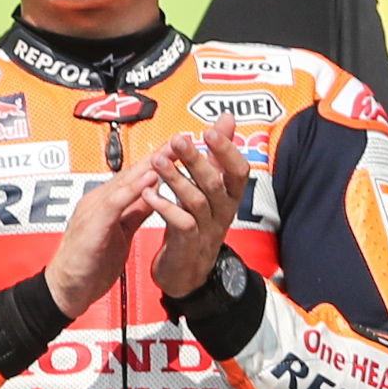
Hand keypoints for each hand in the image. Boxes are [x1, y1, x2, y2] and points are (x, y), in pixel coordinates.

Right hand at [40, 122, 251, 316]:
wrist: (66, 288)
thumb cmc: (90, 263)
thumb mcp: (119, 233)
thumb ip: (134, 211)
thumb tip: (154, 193)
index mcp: (107, 203)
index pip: (137, 178)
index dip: (160, 161)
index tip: (183, 147)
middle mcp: (100, 200)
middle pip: (133, 173)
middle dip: (160, 154)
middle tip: (183, 137)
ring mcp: (94, 210)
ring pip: (125, 182)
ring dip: (150, 164)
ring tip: (172, 150)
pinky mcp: (92, 225)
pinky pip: (115, 204)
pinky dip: (134, 189)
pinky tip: (150, 179)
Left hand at [146, 120, 251, 298]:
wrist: (187, 270)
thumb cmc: (197, 220)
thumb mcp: (210, 187)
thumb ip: (217, 154)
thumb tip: (228, 118)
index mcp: (229, 196)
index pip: (238, 171)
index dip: (227, 151)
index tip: (210, 130)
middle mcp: (222, 211)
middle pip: (215, 183)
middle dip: (197, 160)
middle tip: (178, 139)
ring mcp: (206, 228)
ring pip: (197, 201)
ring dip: (176, 179)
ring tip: (158, 161)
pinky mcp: (188, 243)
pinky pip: (181, 223)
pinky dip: (165, 207)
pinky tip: (148, 193)